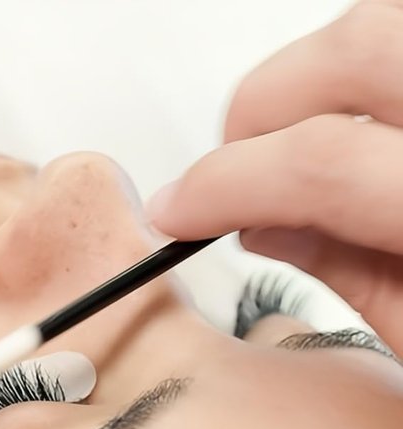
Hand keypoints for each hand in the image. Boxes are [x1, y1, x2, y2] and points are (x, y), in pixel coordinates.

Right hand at [147, 0, 402, 353]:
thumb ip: (348, 274)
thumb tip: (264, 225)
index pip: (320, 164)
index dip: (225, 184)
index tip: (175, 213)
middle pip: (358, 49)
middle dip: (261, 108)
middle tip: (228, 172)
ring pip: (383, 18)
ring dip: (316, 72)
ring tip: (287, 139)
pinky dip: (365, 61)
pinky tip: (356, 115)